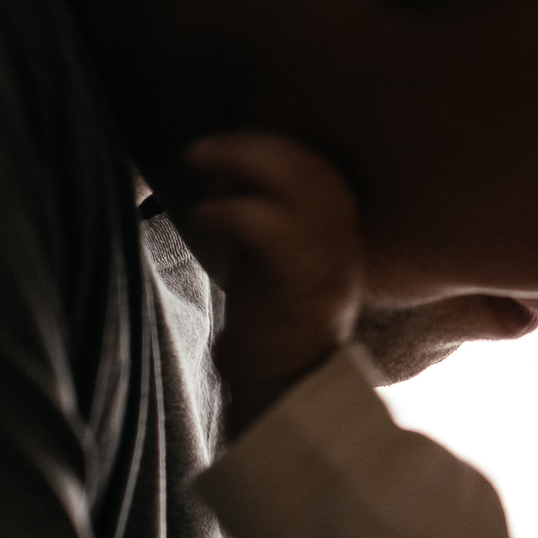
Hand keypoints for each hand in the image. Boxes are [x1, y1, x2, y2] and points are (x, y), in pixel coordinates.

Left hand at [178, 133, 364, 428]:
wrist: (285, 393)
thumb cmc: (269, 327)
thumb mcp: (272, 262)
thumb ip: (264, 218)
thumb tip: (224, 172)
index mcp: (339, 233)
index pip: (317, 167)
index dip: (270, 148)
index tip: (223, 151)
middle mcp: (342, 242)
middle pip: (311, 166)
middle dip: (253, 144)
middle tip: (199, 149)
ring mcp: (327, 262)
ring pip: (298, 184)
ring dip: (240, 162)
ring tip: (195, 162)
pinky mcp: (299, 285)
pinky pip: (269, 228)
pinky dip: (230, 209)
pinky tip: (201, 213)